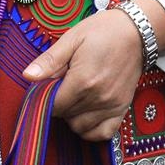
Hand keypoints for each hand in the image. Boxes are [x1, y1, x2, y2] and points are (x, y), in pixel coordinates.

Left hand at [23, 10, 145, 141]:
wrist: (137, 31)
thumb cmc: (103, 31)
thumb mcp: (72, 39)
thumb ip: (49, 60)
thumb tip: (27, 76)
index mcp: (83, 80)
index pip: (53, 105)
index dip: (44, 97)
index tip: (46, 86)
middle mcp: (98, 97)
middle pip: (65, 116)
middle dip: (58, 103)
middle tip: (62, 85)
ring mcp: (112, 105)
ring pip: (80, 127)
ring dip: (71, 116)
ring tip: (74, 96)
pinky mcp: (122, 108)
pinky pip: (102, 133)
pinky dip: (91, 129)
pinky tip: (86, 113)